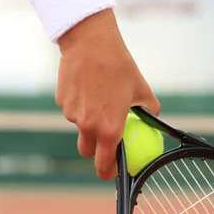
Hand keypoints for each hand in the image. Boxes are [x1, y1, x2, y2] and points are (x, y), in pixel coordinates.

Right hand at [56, 9, 160, 180]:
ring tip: (99, 96)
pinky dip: (79, 104)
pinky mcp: (61, 101)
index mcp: (109, 128)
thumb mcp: (142, 90)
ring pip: (80, 127)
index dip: (108, 172)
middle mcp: (87, 126)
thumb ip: (148, 112)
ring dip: (88, 121)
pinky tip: (88, 85)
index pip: (104, 165)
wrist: (90, 42)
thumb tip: (152, 124)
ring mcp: (71, 114)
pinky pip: (71, 110)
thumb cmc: (120, 66)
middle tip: (105, 137)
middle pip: (87, 151)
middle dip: (95, 150)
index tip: (113, 170)